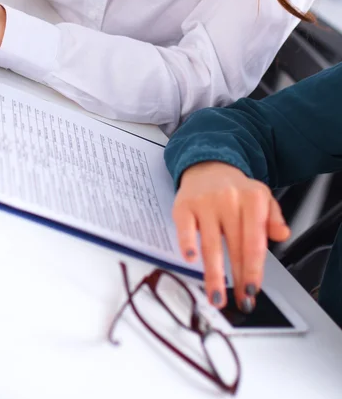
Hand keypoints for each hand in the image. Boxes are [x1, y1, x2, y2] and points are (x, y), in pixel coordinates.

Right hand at [173, 162, 290, 311]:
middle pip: (234, 246)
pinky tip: (191, 260)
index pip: (255, 241)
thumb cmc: (235, 189)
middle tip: (239, 299)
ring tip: (216, 296)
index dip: (254, 268)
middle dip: (237, 277)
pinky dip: (187, 244)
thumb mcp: (262, 197)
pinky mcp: (183, 205)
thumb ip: (274, 217)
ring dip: (213, 274)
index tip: (253, 289)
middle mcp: (228, 199)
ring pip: (210, 244)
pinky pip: (185, 229)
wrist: (207, 166)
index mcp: (252, 199)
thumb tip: (282, 235)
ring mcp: (205, 202)